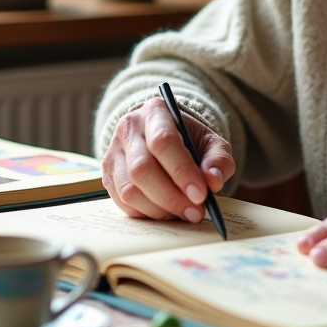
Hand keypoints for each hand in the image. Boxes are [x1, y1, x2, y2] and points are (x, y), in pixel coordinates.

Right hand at [102, 96, 235, 223]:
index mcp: (155, 112)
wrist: (164, 138)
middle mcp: (129, 129)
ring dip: (160, 210)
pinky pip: (123, 203)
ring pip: (129, 190)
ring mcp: (114, 153)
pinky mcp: (108, 176)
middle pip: (142, 168)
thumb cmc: (190, 140)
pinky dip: (147, 214)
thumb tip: (213, 182)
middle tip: (195, 212)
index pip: (163, 141)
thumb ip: (218, 160)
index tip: (201, 195)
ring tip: (183, 213)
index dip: (182, 171)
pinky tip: (166, 213)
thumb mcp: (211, 143)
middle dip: (171, 197)